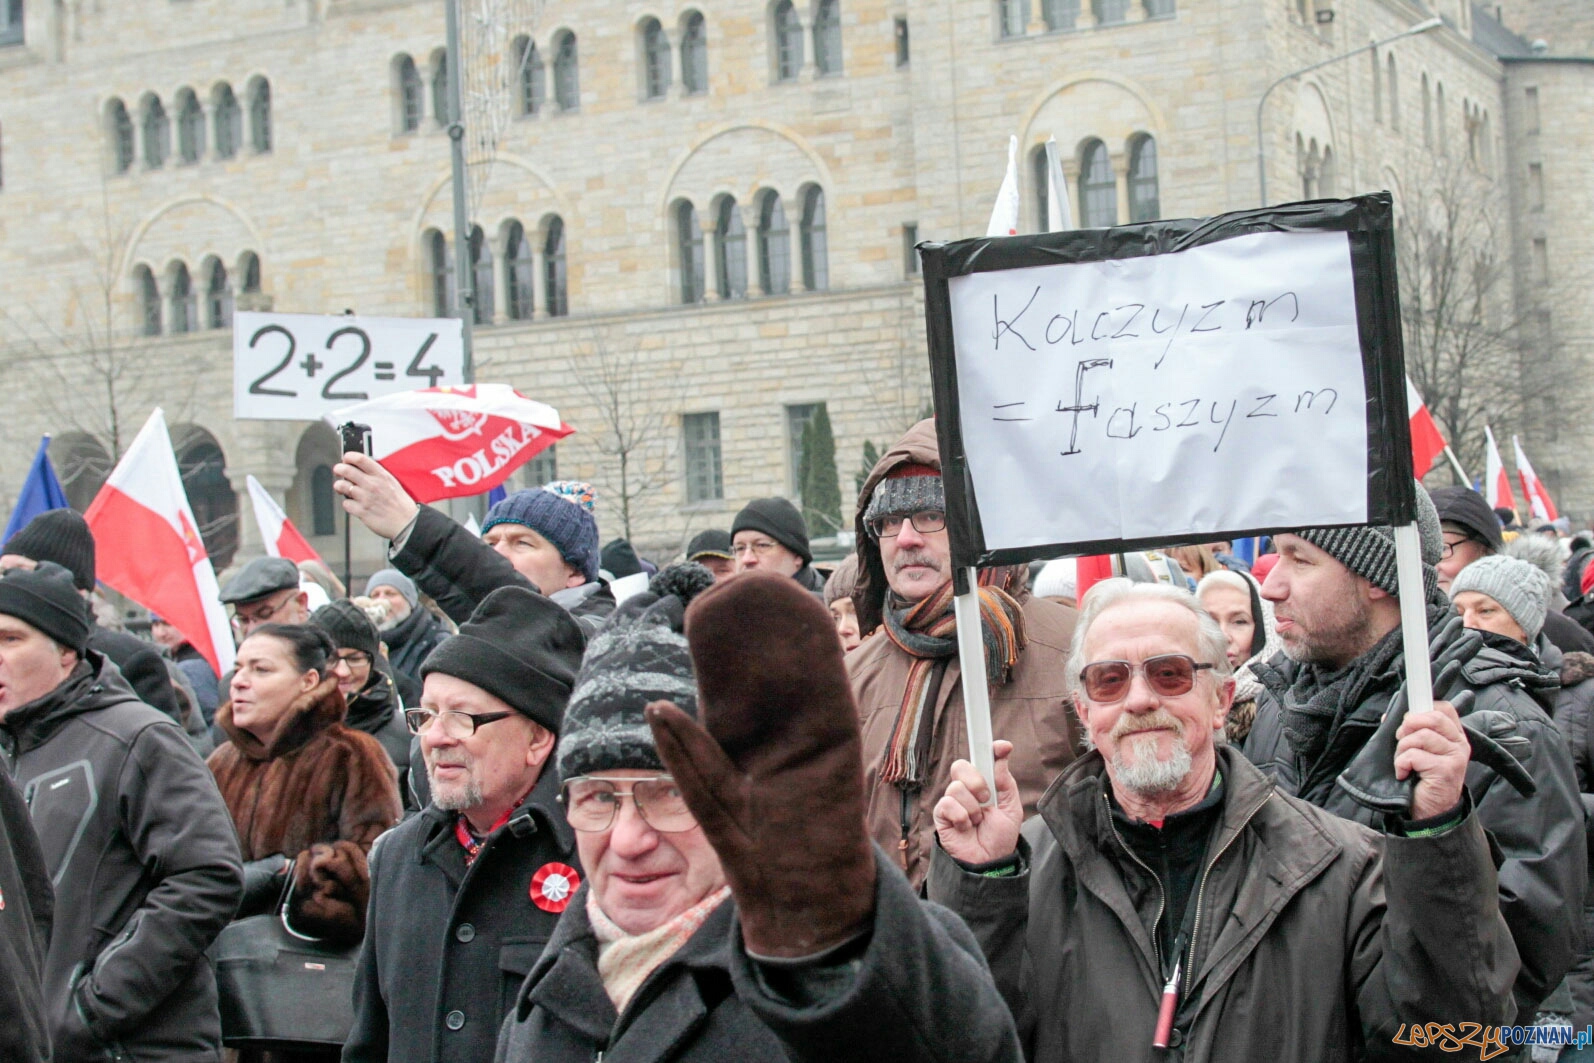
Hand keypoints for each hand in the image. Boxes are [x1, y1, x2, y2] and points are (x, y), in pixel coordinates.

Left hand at [333, 452, 417, 539]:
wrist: (406, 523)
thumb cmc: (400, 504)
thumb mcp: (393, 483)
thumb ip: (377, 475)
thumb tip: (361, 469)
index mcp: (381, 476)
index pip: (360, 459)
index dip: (349, 457)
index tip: (346, 459)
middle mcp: (372, 485)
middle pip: (346, 470)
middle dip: (338, 469)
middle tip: (338, 470)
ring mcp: (366, 498)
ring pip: (342, 486)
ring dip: (339, 486)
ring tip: (341, 487)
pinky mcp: (361, 511)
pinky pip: (345, 503)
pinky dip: (347, 503)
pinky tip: (353, 503)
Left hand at [646, 571, 874, 959]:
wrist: (802, 896)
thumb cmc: (753, 854)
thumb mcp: (708, 799)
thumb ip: (686, 753)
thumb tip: (656, 705)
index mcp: (743, 742)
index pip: (731, 685)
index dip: (722, 648)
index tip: (708, 606)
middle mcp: (779, 730)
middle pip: (769, 668)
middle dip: (758, 627)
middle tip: (743, 581)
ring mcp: (812, 732)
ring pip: (802, 670)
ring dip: (791, 630)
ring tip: (774, 587)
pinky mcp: (839, 741)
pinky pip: (832, 691)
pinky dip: (824, 655)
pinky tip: (812, 619)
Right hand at [934, 740, 1022, 864]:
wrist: (989, 863)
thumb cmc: (999, 838)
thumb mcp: (1011, 809)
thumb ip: (1005, 782)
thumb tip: (1003, 752)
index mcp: (983, 785)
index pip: (980, 760)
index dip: (989, 749)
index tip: (1002, 747)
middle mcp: (966, 790)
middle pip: (961, 766)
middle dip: (976, 781)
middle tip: (986, 799)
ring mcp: (953, 801)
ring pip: (956, 787)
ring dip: (972, 808)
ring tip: (977, 822)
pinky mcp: (942, 815)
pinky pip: (948, 804)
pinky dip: (961, 817)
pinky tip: (965, 827)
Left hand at [1395, 698, 1471, 820]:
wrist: (1429, 811)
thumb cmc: (1421, 778)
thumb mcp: (1417, 750)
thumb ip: (1410, 731)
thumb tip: (1389, 716)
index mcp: (1454, 735)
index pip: (1444, 708)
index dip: (1421, 710)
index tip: (1408, 723)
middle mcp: (1459, 744)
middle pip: (1432, 717)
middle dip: (1408, 727)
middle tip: (1401, 741)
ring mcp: (1455, 757)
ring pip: (1420, 736)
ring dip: (1402, 749)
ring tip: (1403, 763)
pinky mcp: (1446, 770)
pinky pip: (1414, 755)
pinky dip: (1401, 763)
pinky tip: (1404, 774)